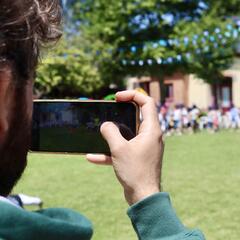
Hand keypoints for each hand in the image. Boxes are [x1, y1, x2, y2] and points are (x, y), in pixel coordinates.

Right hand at [86, 90, 163, 204]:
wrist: (143, 197)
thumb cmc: (135, 172)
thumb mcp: (119, 149)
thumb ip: (110, 133)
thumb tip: (105, 125)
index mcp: (151, 130)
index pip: (147, 102)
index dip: (133, 95)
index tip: (118, 97)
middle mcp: (150, 136)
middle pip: (138, 115)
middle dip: (123, 111)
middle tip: (111, 109)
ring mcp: (144, 146)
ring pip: (129, 132)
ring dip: (115, 131)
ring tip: (102, 130)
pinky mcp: (138, 156)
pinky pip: (124, 149)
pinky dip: (111, 151)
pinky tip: (93, 156)